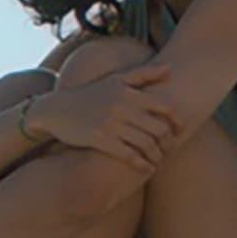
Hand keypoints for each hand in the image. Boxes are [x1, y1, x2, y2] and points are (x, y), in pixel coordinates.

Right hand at [28, 65, 177, 171]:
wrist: (57, 110)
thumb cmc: (91, 95)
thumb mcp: (116, 79)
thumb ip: (144, 74)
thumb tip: (171, 69)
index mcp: (128, 92)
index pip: (164, 107)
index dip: (176, 121)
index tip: (179, 130)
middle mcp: (121, 106)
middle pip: (157, 128)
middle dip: (168, 141)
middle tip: (170, 148)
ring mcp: (110, 123)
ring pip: (145, 143)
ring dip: (156, 155)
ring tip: (158, 159)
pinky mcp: (100, 139)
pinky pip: (128, 155)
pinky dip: (141, 164)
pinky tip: (146, 168)